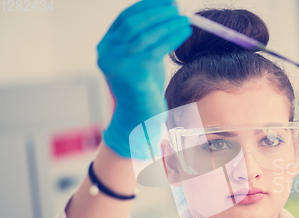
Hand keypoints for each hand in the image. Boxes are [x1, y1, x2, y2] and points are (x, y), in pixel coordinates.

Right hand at [97, 0, 191, 157]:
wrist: (139, 119)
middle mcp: (107, 54)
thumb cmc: (143, 88)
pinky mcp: (133, 74)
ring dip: (168, 24)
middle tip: (177, 8)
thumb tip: (168, 11)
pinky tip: (184, 33)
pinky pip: (156, 49)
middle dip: (158, 12)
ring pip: (145, 35)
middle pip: (133, 23)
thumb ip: (146, 38)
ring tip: (186, 19)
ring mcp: (118, 64)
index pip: (124, 18)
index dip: (146, 6)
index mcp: (106, 47)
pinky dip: (172, 38)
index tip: (166, 1)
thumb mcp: (141, 58)